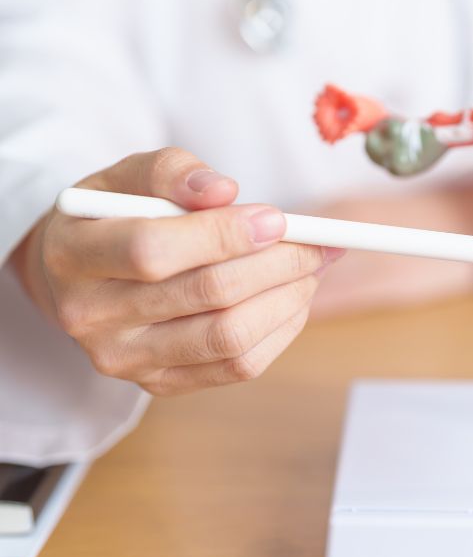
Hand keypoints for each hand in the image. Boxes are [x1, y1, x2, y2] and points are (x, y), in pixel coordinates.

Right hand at [10, 147, 341, 394]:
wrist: (78, 278)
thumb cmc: (113, 217)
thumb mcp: (127, 177)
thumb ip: (171, 172)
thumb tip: (225, 191)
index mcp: (73, 255)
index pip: (153, 250)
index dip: (224, 234)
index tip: (278, 219)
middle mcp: (90, 317)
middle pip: (205, 295)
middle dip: (276, 264)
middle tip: (317, 243)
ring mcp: (125, 359)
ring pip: (230, 337)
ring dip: (287, 299)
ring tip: (312, 268)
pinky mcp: (159, 384)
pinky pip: (238, 366)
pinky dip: (281, 330)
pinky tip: (294, 299)